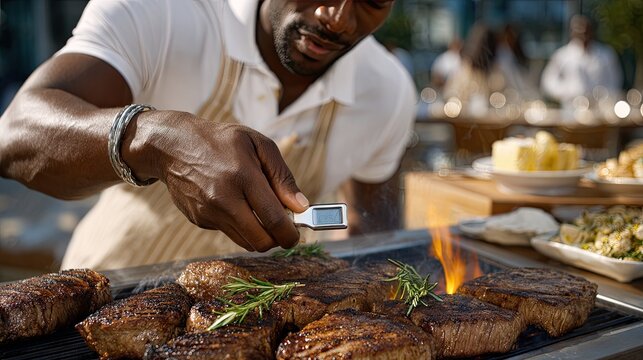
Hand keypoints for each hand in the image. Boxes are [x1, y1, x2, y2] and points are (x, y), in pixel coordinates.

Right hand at [129, 111, 308, 251]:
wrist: (174, 146)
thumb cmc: (222, 142)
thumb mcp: (258, 145)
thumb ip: (283, 176)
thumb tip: (301, 206)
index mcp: (243, 176)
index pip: (274, 219)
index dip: (290, 234)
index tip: (296, 233)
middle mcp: (224, 199)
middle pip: (261, 241)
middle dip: (277, 239)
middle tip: (281, 224)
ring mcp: (209, 213)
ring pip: (246, 243)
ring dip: (259, 235)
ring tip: (259, 212)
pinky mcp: (199, 221)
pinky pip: (229, 232)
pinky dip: (239, 225)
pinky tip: (234, 203)